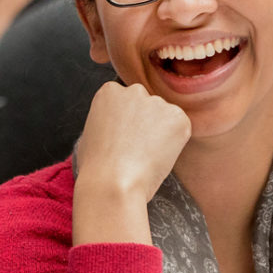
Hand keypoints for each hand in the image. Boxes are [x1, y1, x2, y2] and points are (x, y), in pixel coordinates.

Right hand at [73, 82, 190, 244]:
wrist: (113, 182)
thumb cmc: (98, 166)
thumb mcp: (91, 134)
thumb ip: (109, 122)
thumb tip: (121, 130)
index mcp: (110, 91)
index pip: (126, 101)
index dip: (127, 123)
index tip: (124, 138)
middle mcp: (134, 91)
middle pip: (147, 105)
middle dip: (146, 123)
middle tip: (138, 148)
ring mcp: (157, 102)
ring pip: (165, 117)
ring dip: (162, 133)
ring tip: (147, 157)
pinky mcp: (178, 117)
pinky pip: (181, 129)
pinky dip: (176, 144)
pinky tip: (158, 157)